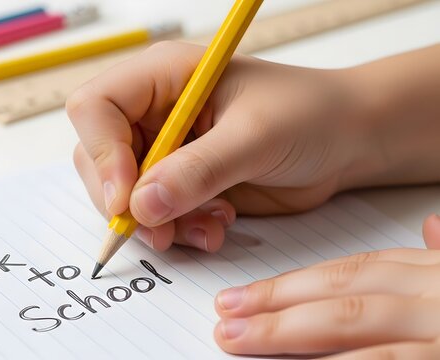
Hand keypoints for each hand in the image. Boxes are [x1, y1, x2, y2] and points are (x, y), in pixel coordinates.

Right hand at [67, 41, 365, 251]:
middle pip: (99, 158)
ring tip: (208, 228)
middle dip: (126, 201)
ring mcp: (166, 149)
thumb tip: (140, 205)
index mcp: (163, 77)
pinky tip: (215, 226)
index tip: (125, 200)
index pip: (96, 108)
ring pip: (124, 194)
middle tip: (161, 230)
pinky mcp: (181, 182)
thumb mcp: (255, 137)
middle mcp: (155, 112)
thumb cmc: (310, 115)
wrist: (346, 143)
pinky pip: (154, 215)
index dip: (101, 155)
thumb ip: (198, 170)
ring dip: (158, 223)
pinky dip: (177, 230)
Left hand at [214, 214, 439, 358]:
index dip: (291, 284)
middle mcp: (432, 293)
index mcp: (432, 271)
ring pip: (349, 322)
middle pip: (341, 292)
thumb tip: (429, 225)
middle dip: (276, 304)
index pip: (351, 270)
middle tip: (224, 317)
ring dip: (286, 333)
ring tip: (237, 340)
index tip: (241, 296)